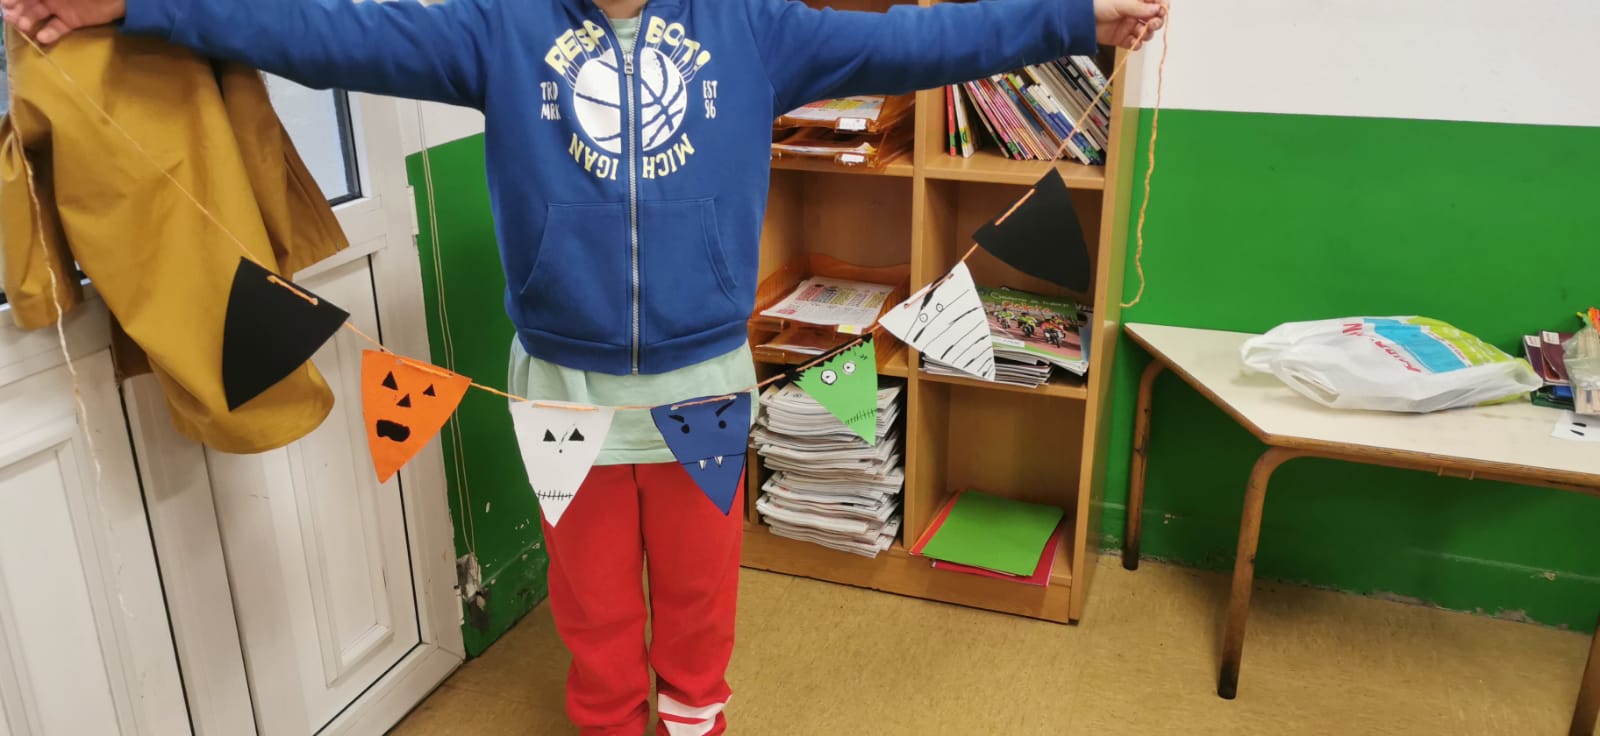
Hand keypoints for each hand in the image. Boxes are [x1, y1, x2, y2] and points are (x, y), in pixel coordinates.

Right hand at [1, 0, 122, 43]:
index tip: (6, 4)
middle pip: (27, 3)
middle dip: (16, 10)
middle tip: (11, 18)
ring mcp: (60, 8)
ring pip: (37, 15)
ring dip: (28, 21)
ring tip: (24, 28)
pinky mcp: (72, 21)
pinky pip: (56, 28)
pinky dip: (49, 33)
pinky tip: (42, 38)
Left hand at [1094, 0, 1165, 50]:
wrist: (1079, 21)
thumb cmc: (1094, 5)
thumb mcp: (1120, 3)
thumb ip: (1139, 7)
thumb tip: (1156, 9)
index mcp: (1135, 0)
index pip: (1155, 2)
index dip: (1161, 6)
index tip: (1162, 11)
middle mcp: (1133, 12)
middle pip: (1154, 18)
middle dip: (1156, 21)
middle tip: (1153, 23)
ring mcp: (1128, 25)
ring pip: (1146, 32)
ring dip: (1147, 33)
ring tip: (1141, 32)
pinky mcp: (1122, 38)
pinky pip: (1135, 43)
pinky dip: (1136, 44)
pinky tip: (1133, 41)